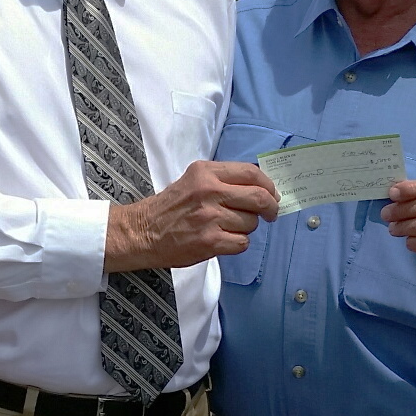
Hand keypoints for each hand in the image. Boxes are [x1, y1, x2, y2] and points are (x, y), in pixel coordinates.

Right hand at [107, 160, 277, 270]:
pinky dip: (238, 243)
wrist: (142, 232)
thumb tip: (260, 187)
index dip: (268, 185)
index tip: (272, 195)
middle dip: (270, 208)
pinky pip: (242, 242)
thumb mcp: (193, 180)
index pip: (251, 172)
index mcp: (205, 172)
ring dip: (246, 228)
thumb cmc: (171, 207)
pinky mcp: (209, 241)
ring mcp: (209, 217)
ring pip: (251, 223)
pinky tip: (224, 240)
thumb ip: (223, 180)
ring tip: (229, 228)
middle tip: (270, 214)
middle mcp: (208, 191)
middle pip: (259, 197)